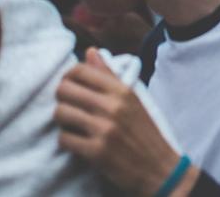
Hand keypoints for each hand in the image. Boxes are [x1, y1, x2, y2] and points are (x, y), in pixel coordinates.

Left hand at [56, 48, 199, 195]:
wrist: (160, 168)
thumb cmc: (144, 132)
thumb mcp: (132, 99)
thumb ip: (109, 76)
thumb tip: (90, 50)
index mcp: (122, 90)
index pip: (80, 70)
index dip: (68, 77)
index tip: (71, 87)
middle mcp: (113, 106)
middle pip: (64, 90)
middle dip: (61, 99)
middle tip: (69, 108)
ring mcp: (104, 129)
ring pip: (60, 113)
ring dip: (62, 121)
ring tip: (72, 125)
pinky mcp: (97, 152)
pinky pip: (64, 139)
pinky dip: (67, 142)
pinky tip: (77, 143)